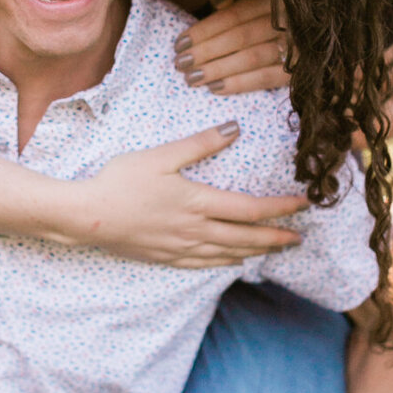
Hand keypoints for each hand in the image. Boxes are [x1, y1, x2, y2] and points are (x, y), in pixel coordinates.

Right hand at [69, 126, 304, 267]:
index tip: (303, 205)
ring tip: (274, 249)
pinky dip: (224, 262)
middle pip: (246, 237)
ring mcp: (180, 247)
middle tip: (299, 238)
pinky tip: (232, 261)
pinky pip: (203, 264)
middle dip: (276, 237)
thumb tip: (234, 128)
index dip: (280, 208)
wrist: (88, 216)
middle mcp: (195, 230)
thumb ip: (200, 144)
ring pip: (227, 253)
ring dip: (255, 252)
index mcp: (198, 202)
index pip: (250, 209)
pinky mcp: (165, 257)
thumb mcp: (162, 155)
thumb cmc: (122, 180)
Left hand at [173, 0, 290, 96]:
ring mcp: (297, 46)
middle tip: (180, 63)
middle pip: (239, 38)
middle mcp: (288, 21)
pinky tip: (215, 89)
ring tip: (191, 79)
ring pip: (250, 59)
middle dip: (205, 52)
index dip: (204, 30)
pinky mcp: (299, 70)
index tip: (179, 43)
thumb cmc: (268, 13)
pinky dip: (240, 84)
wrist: (309, 33)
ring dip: (217, 70)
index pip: (233, 16)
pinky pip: (266, 78)